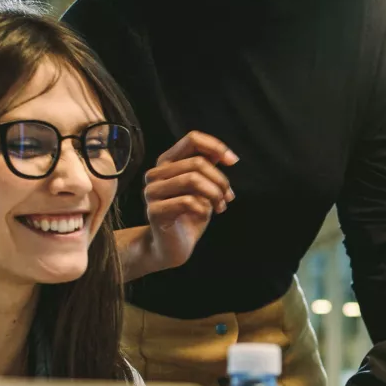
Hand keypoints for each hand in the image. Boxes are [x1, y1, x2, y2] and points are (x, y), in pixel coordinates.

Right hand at [136, 131, 236, 274]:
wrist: (173, 246)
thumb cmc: (190, 214)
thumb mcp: (204, 187)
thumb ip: (208, 168)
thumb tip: (226, 155)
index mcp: (167, 162)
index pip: (192, 139)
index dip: (216, 146)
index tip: (233, 161)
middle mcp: (156, 173)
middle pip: (197, 162)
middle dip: (220, 179)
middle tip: (228, 196)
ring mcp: (152, 191)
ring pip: (192, 179)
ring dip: (214, 193)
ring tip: (221, 206)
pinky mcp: (154, 211)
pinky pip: (187, 201)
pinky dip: (203, 208)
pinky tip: (204, 215)